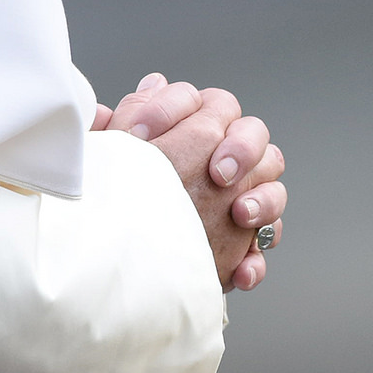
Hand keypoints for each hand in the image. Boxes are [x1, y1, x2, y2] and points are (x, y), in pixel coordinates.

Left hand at [96, 74, 284, 291]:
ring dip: (263, 200)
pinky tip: (240, 271)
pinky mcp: (244, 244)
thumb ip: (106, 137)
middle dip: (242, 147)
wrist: (116, 261)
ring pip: (273, 187)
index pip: (207, 102)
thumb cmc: (114, 199)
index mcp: (195, 128)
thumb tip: (99, 112)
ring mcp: (241, 199)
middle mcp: (224, 158)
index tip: (142, 135)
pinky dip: (256, 259)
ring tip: (240, 214)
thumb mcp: (107, 164)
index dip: (175, 110)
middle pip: (255, 133)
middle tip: (217, 172)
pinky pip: (264, 247)